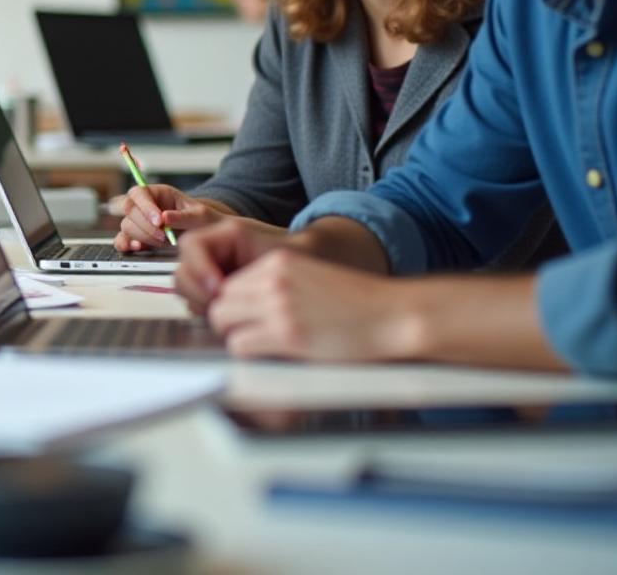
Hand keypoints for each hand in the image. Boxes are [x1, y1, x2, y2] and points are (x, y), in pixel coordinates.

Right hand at [113, 184, 223, 250]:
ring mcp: (139, 222)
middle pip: (129, 209)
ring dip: (143, 236)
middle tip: (165, 236)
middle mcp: (145, 205)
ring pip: (127, 226)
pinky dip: (126, 244)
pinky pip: (121, 239)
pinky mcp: (137, 237)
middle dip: (146, 225)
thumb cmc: (204, 221)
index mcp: (158, 193)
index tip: (159, 222)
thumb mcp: (200, 216)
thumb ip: (183, 216)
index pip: (139, 193)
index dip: (145, 207)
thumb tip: (165, 217)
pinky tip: (137, 247)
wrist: (205, 236)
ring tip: (163, 242)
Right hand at [172, 218, 289, 312]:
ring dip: (200, 302)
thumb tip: (222, 292)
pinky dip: (205, 310)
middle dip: (197, 291)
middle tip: (221, 305)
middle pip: (182, 269)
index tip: (219, 289)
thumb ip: (253, 271)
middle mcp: (212, 250)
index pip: (192, 245)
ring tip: (226, 311)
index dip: (199, 268)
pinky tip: (228, 314)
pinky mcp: (210, 287)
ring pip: (184, 288)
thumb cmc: (299, 259)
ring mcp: (209, 269)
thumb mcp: (279, 258)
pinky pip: (194, 301)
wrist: (307, 266)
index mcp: (226, 234)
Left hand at [206, 250, 418, 360]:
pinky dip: (249, 353)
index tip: (247, 319)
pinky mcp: (286, 333)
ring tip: (260, 346)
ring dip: (236, 336)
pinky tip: (270, 355)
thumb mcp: (313, 278)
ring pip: (224, 320)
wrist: (394, 315)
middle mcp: (273, 280)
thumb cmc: (361, 303)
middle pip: (222, 300)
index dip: (235, 305)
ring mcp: (278, 305)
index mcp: (280, 262)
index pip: (232, 282)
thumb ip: (281, 286)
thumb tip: (249, 306)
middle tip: (249, 336)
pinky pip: (240, 344)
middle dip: (230, 321)